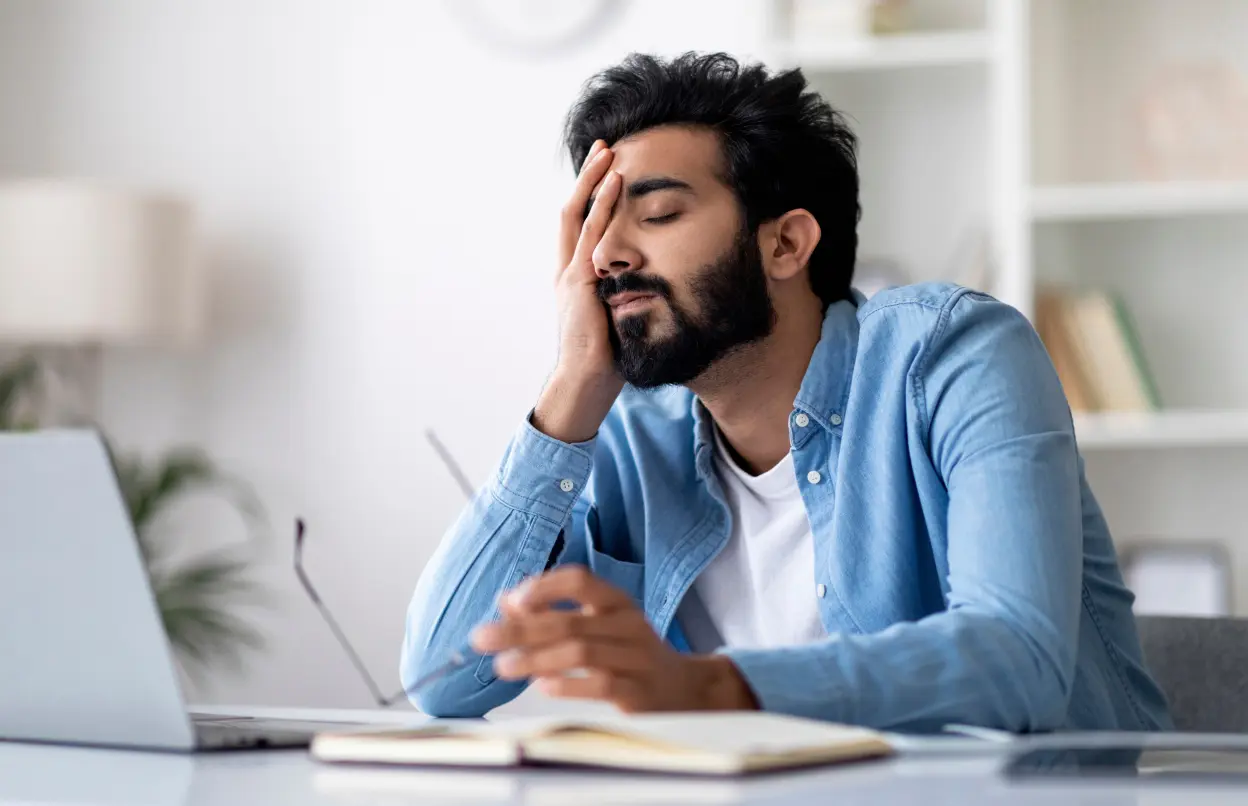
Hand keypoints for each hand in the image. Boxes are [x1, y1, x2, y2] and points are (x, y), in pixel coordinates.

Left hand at [470, 565, 758, 712]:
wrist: (684, 690)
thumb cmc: (629, 653)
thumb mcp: (598, 625)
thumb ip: (555, 612)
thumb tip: (506, 601)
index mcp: (617, 602)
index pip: (580, 581)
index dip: (544, 588)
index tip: (511, 601)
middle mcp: (629, 625)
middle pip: (569, 621)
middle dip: (520, 629)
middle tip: (483, 638)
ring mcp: (637, 658)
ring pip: (581, 652)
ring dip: (536, 659)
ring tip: (503, 666)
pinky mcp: (640, 694)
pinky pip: (602, 685)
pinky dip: (569, 685)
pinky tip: (544, 686)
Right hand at [532, 140, 625, 443]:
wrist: (586, 384)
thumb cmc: (607, 359)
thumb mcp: (618, 317)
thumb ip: (626, 295)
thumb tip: (654, 284)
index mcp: (575, 278)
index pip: (579, 227)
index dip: (590, 197)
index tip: (606, 172)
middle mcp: (568, 270)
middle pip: (572, 211)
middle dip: (587, 178)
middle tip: (603, 147)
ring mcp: (571, 274)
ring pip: (577, 215)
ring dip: (593, 181)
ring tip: (608, 152)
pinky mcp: (579, 283)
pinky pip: (591, 235)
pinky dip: (603, 206)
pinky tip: (615, 185)